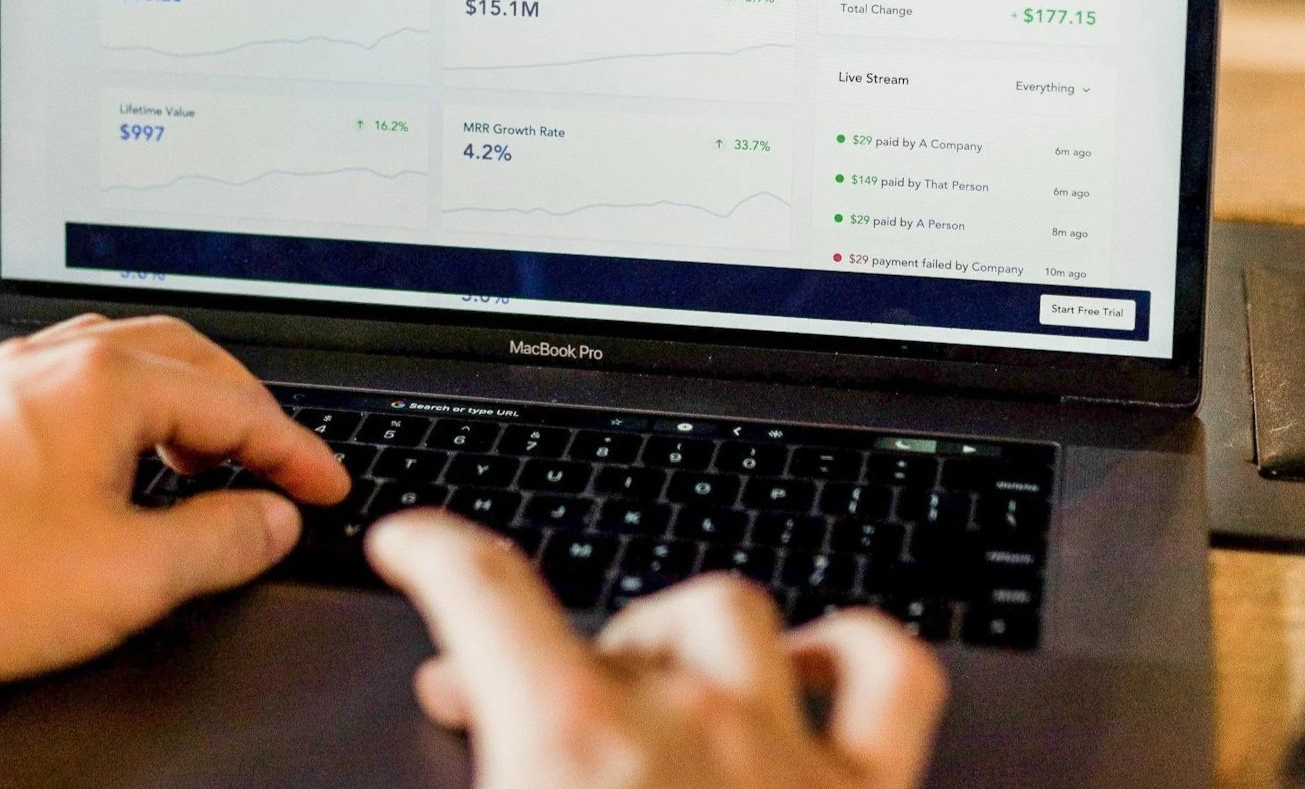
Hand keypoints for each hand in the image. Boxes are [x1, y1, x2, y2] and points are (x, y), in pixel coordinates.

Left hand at [0, 314, 351, 788]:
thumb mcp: (133, 576)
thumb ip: (224, 539)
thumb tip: (272, 518)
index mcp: (105, 381)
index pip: (235, 403)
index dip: (295, 450)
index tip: (325, 484)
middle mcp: (53, 361)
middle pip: (185, 357)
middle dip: (244, 408)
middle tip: (277, 460)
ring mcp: (3, 380)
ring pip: (122, 359)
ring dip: (180, 401)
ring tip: (201, 458)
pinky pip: (70, 382)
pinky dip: (122, 410)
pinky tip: (114, 464)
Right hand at [368, 511, 947, 788]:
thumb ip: (475, 784)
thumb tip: (455, 748)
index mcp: (569, 746)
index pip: (484, 589)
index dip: (436, 547)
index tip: (414, 540)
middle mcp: (685, 726)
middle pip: (611, 619)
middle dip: (546, 641)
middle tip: (500, 692)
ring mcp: (787, 752)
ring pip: (735, 615)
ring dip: (678, 633)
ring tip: (644, 671)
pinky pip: (889, 675)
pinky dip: (851, 650)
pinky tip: (811, 668)